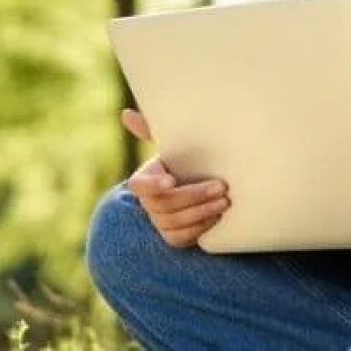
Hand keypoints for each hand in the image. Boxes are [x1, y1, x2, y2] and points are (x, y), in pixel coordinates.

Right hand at [122, 108, 230, 247]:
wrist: (193, 184)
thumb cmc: (180, 160)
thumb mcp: (169, 144)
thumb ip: (150, 130)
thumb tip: (125, 114)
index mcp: (144, 179)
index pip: (141, 186)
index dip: (154, 185)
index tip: (171, 181)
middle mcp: (148, 203)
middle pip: (166, 204)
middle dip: (194, 196)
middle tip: (221, 187)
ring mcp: (159, 222)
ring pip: (175, 223)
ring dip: (202, 212)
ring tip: (224, 201)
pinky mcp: (172, 237)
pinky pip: (183, 237)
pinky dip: (200, 227)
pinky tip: (217, 216)